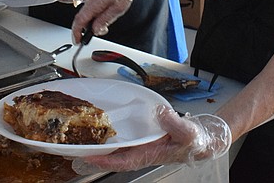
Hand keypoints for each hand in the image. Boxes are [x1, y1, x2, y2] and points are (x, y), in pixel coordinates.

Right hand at [70, 0, 144, 40]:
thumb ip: (105, 19)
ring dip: (91, 23)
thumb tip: (96, 30)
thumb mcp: (119, 8)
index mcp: (94, 3)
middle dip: (85, 30)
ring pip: (87, 14)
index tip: (78, 41)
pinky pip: (92, 9)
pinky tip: (104, 17)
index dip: (76, 33)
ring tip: (103, 27)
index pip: (79, 21)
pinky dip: (95, 16)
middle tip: (93, 36)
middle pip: (82, 19)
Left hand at [72, 106, 231, 173]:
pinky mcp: (142, 138)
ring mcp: (140, 145)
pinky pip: (122, 139)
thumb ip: (173, 123)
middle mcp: (141, 152)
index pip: (121, 161)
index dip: (103, 160)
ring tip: (79, 139)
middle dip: (93, 154)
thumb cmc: (194, 141)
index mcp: (148, 154)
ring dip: (99, 145)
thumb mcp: (186, 132)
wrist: (202, 140)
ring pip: (115, 148)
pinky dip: (110, 135)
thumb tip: (159, 113)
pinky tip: (101, 129)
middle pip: (112, 157)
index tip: (87, 156)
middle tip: (72, 148)